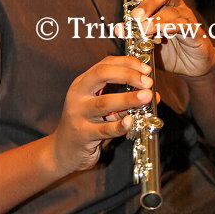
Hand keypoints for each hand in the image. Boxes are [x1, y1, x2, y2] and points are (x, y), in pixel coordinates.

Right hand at [51, 55, 152, 174]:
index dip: (127, 63)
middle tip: (147, 82)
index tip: (145, 69)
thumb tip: (153, 94)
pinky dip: (120, 125)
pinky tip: (131, 121)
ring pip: (104, 102)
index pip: (105, 64)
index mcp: (83, 83)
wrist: (61, 151)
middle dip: (127, 75)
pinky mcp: (83, 134)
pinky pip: (104, 129)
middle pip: (101, 75)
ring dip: (128, 98)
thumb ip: (123, 99)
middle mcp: (78, 94)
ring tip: (146, 96)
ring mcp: (79, 114)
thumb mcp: (101, 107)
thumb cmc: (85, 124)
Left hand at [131, 0, 214, 77]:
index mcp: (165, 3)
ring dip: (156, 18)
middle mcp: (177, 6)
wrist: (192, 67)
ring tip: (144, 28)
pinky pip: (184, 25)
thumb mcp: (147, 42)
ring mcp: (188, 18)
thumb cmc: (169, 51)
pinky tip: (160, 32)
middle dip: (150, 0)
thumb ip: (133, 34)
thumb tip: (118, 27)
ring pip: (174, 9)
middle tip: (136, 15)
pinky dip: (170, 27)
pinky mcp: (196, 33)